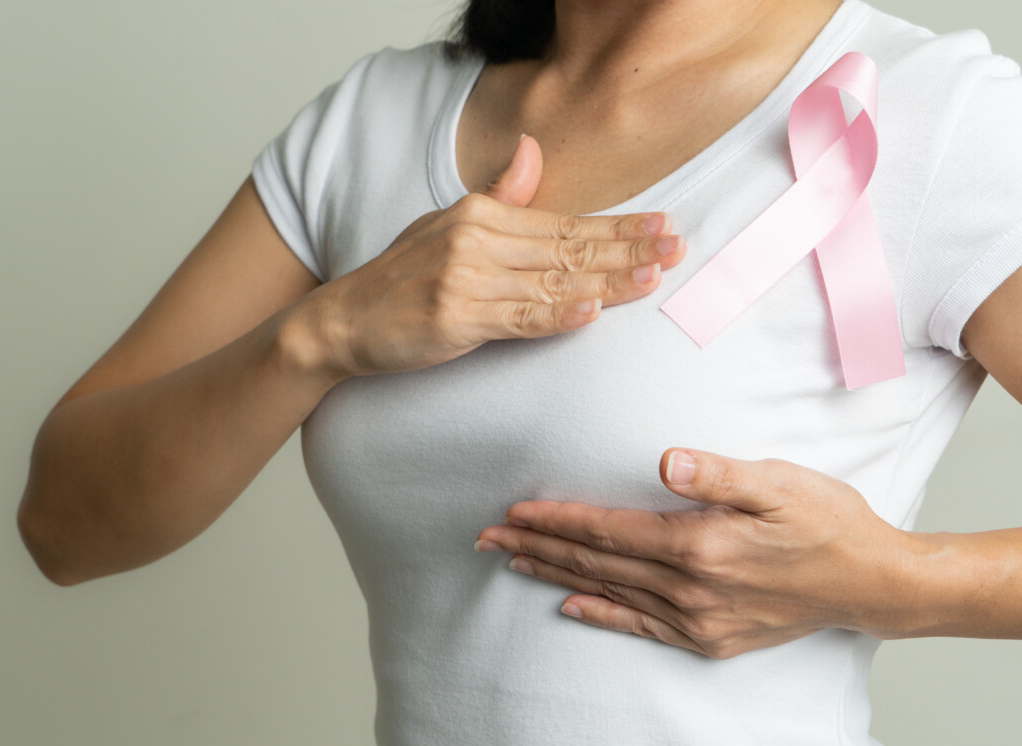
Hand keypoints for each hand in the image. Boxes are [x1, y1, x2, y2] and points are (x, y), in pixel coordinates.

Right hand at [303, 134, 686, 378]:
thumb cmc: (403, 277)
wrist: (345, 319)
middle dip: (627, 248)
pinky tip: (590, 313)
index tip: (662, 226)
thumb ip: (499, 196)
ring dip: (606, 282)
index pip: (564, 223)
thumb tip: (532, 150)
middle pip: (567, 248)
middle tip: (676, 247)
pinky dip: (555, 316)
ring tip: (651, 278)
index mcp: (481, 216)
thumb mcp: (448, 224)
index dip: (617, 226)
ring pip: (551, 283)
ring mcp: (465, 280)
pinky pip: (517, 319)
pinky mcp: (454, 318)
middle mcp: (476, 241)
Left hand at [474, 448, 918, 658]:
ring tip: (512, 563)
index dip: (556, 519)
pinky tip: (570, 606)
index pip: (606, 530)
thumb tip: (667, 461)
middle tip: (485, 537)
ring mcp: (698, 619)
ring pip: (608, 592)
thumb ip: (719, 474)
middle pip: (595, 563)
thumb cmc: (827, 522)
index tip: (513, 511)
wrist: (871, 583)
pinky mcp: (709, 637)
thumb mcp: (780, 483)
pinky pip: (640, 626)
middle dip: (536, 547)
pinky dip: (601, 614)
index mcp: (699, 546)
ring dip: (556, 575)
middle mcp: (690, 590)